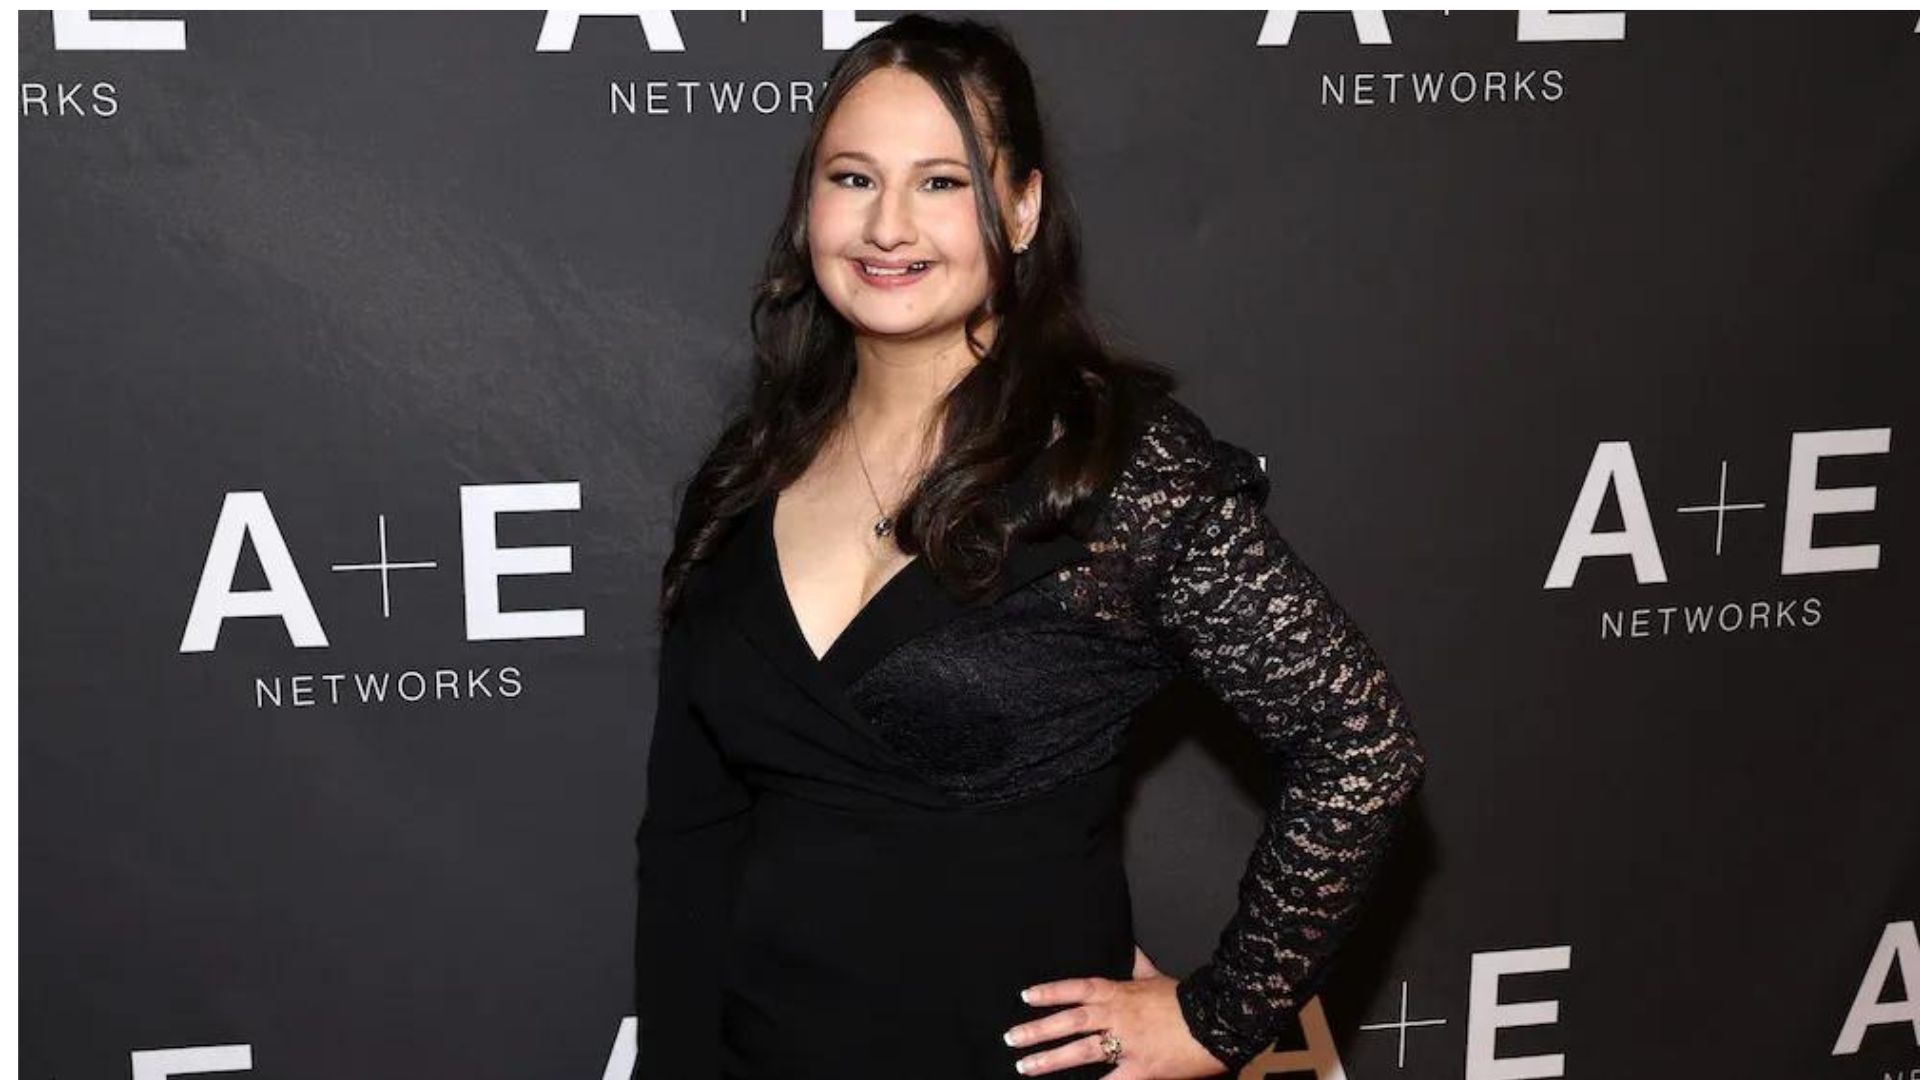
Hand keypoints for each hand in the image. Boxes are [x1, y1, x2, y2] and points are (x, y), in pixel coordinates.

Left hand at [1004, 945, 1229, 1076]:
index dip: (1050, 992)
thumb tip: (1131, 947)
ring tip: (1025, 1066)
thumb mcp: (1159, 977)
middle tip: (1012, 1037)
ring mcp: (1127, 1042)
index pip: (1077, 988)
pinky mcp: (1141, 1067)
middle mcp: (1118, 1015)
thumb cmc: (1188, 999)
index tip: (1026, 996)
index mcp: (1120, 992)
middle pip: (1070, 1020)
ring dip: (1050, 1059)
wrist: (1220, 1018)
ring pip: (1081, 1050)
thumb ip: (1139, 964)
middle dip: (1038, 1029)